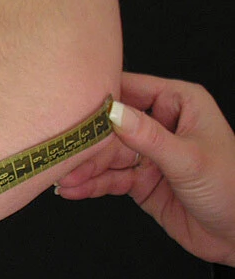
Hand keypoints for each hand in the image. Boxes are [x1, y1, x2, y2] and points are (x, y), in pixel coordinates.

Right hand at [58, 72, 234, 265]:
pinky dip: (90, 185)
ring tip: (64, 178)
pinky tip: (73, 189)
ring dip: (84, 168)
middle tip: (62, 153)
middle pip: (111, 127)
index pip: (131, 89)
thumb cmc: (233, 188)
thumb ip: (149, 137)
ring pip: (107, 156)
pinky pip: (110, 179)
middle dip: (87, 143)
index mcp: (179, 103)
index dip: (101, 95)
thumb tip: (113, 114)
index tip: (71, 103)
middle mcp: (161, 125)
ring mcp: (149, 154)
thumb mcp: (189, 159)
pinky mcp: (140, 182)